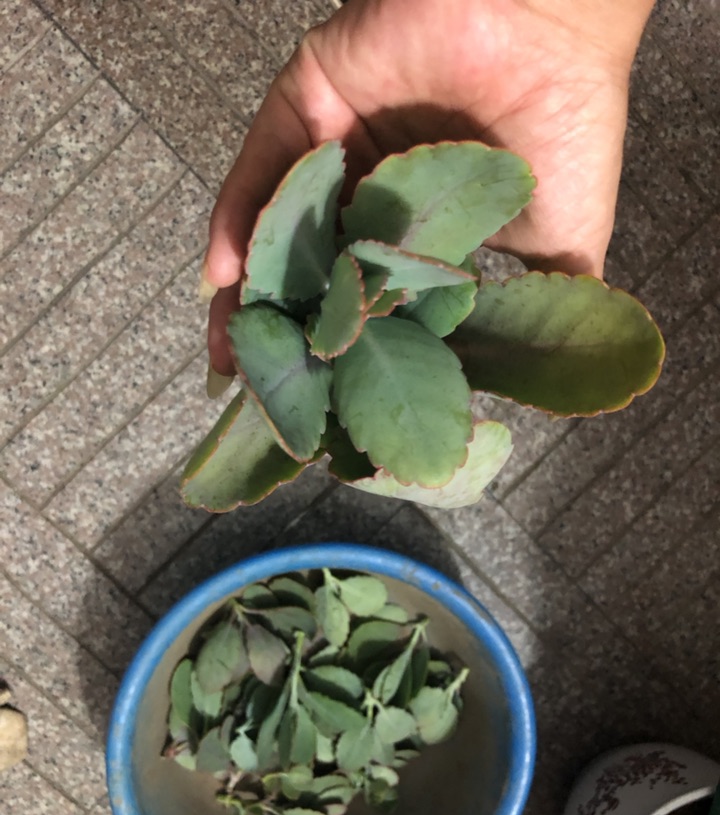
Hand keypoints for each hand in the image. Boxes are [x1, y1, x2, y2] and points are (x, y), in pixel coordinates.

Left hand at [204, 0, 654, 376]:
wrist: (557, 23)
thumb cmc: (569, 126)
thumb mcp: (565, 245)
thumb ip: (538, 307)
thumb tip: (542, 368)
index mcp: (423, 229)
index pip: (370, 301)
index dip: (345, 352)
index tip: (320, 406)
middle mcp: (372, 193)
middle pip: (311, 272)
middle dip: (282, 332)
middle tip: (253, 390)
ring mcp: (337, 148)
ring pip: (277, 229)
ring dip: (247, 291)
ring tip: (225, 353)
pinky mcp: (310, 101)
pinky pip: (263, 166)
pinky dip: (239, 219)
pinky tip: (222, 278)